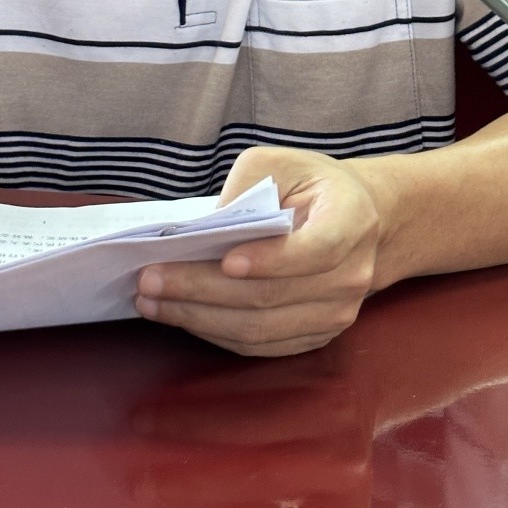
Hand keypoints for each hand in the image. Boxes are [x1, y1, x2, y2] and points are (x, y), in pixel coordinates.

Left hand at [134, 146, 384, 355]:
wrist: (357, 219)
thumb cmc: (310, 184)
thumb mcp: (281, 162)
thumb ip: (248, 184)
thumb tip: (208, 226)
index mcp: (351, 222)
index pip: (314, 250)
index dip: (270, 260)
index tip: (224, 260)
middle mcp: (351, 276)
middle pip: (272, 296)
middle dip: (204, 289)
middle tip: (152, 279)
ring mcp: (336, 314)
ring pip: (260, 329)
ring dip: (199, 318)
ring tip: (151, 300)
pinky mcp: (314, 337)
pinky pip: (260, 345)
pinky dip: (215, 333)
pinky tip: (180, 314)